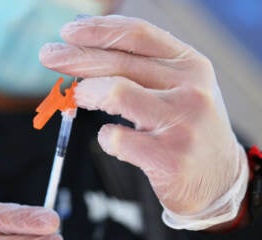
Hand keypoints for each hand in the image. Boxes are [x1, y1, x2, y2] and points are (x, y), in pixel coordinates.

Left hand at [39, 15, 248, 229]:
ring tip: (77, 98)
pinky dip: (105, 138)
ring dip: (87, 93)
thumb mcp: (176, 90)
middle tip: (49, 56)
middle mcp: (190, 89)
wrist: (218, 179)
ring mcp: (182, 123)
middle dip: (75, 57)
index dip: (98, 30)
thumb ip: (141, 71)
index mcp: (190, 66)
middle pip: (119, 62)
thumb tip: (87, 52)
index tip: (68, 32)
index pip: (138, 34)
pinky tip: (112, 140)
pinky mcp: (169, 158)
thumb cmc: (187, 129)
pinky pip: (118, 139)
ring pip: (115, 92)